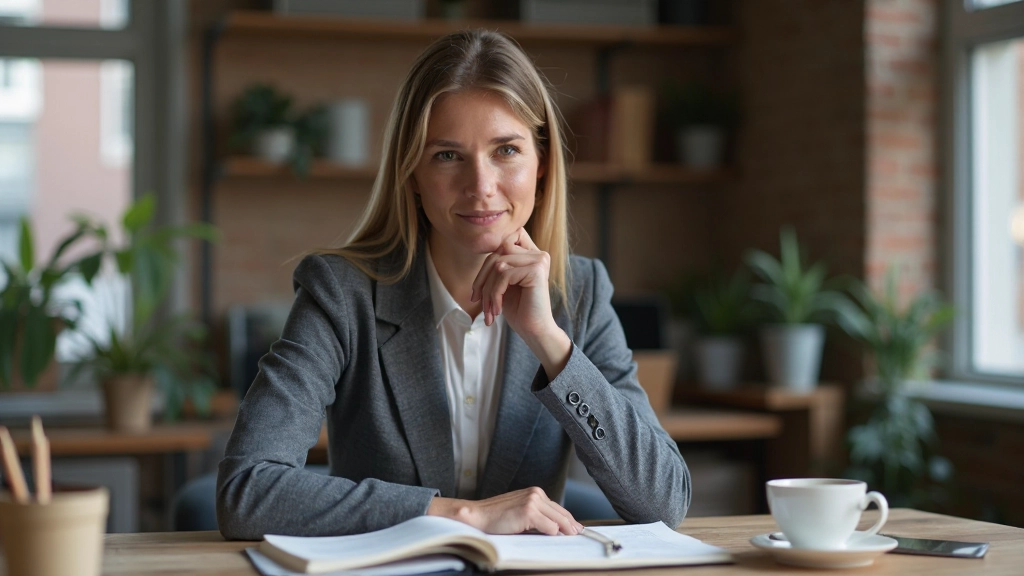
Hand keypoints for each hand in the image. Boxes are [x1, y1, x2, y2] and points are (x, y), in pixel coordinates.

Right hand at [427, 487, 583, 535]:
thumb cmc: (496, 517)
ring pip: (557, 520)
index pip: (558, 508)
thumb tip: (556, 528)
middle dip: (571, 526)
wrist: (477, 516)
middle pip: (561, 513)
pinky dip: (552, 533)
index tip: (576, 528)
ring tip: (571, 537)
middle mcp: (536, 494)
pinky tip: (555, 537)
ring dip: (564, 530)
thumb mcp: (520, 512)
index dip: (568, 519)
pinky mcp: (528, 511)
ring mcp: (532, 501)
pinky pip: (549, 526)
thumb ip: (537, 515)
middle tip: (579, 534)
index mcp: (534, 492)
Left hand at [470, 228, 570, 376]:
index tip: (478, 287)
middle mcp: (538, 253)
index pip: (503, 241)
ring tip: (489, 310)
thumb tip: (481, 245)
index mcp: (531, 254)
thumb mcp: (502, 283)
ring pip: (498, 265)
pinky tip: (497, 310)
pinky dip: (495, 294)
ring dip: (487, 291)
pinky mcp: (536, 270)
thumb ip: (496, 264)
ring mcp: (539, 260)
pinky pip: (504, 274)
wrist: (534, 331)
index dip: (487, 261)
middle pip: (497, 253)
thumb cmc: (518, 309)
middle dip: (482, 279)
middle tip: (477, 301)